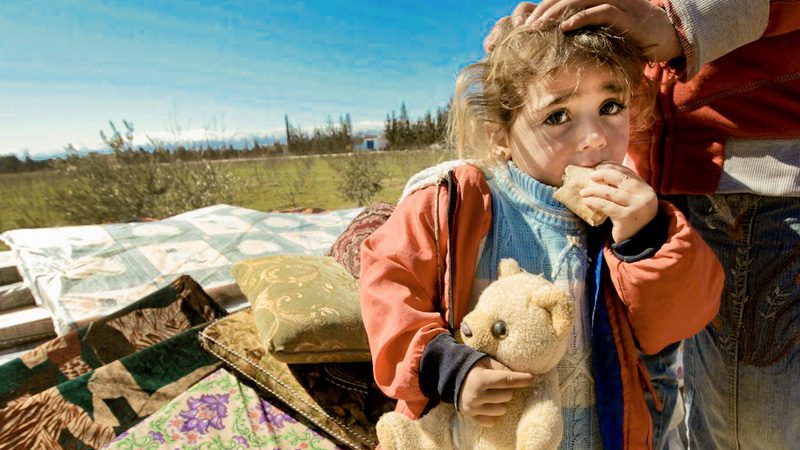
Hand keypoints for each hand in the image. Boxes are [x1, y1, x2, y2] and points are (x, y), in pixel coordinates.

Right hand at [458, 356, 534, 426]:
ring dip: (501, 403)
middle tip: (500, 386)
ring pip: (502, 410)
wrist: (451, 378)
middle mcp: (477, 395)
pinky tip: (489, 405)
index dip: (521, 379)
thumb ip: (502, 368)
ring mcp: (474, 408)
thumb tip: (522, 375)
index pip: (506, 380)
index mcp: (481, 379)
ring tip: (494, 396)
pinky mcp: (472, 417)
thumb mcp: (486, 362)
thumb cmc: (473, 369)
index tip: (533, 378)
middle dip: (507, 390)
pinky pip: (492, 421)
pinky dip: (493, 414)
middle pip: (507, 396)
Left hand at [486, 1, 682, 62]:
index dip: (541, 9)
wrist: (668, 36)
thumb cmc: (630, 39)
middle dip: (542, 11)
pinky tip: (565, 28)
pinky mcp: (628, 14)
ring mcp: (616, 2)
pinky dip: (581, 18)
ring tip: (538, 28)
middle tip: (525, 29)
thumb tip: (552, 51)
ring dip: (555, 13)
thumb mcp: (600, 37)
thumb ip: (580, 37)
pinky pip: (601, 11)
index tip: (523, 27)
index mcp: (594, 0)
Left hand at [579, 162, 657, 241]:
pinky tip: (586, 201)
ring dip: (594, 190)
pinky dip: (594, 201)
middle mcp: (645, 197)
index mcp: (646, 189)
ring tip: (583, 192)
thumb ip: (624, 187)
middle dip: (603, 174)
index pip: (628, 173)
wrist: (638, 240)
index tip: (599, 166)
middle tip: (591, 175)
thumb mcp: (632, 200)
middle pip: (621, 179)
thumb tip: (602, 169)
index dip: (613, 167)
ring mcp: (637, 207)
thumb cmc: (631, 216)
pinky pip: (606, 206)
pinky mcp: (626, 218)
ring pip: (611, 193)